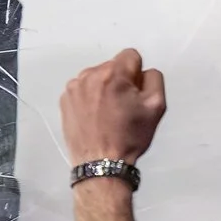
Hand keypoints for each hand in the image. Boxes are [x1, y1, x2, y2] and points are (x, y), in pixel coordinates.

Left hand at [61, 49, 166, 165]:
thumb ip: (154, 78)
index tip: (135, 94)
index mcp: (112, 74)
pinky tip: (94, 116)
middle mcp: (89, 74)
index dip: (137, 74)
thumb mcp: (156, 106)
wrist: (100, 164)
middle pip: (113, 66)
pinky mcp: (64, 99)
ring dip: (104, 88)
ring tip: (107, 113)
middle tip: (123, 107)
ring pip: (97, 76)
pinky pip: (83, 88)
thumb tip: (142, 71)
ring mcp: (74, 87)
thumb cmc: (129, 136)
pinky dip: (90, 97)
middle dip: (120, 80)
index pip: (131, 55)